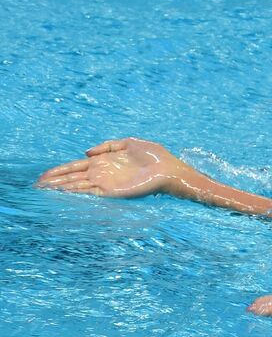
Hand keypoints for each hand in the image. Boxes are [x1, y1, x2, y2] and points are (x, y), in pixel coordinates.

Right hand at [36, 138, 198, 198]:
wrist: (168, 169)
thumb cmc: (154, 155)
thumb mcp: (129, 143)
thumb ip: (107, 146)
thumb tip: (86, 152)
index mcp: (105, 161)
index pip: (77, 166)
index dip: (61, 169)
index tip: (45, 174)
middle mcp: (102, 173)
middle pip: (73, 177)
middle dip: (55, 180)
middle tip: (37, 184)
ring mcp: (107, 183)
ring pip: (78, 186)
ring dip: (61, 188)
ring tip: (44, 190)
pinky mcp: (114, 192)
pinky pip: (91, 193)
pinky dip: (76, 193)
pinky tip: (63, 193)